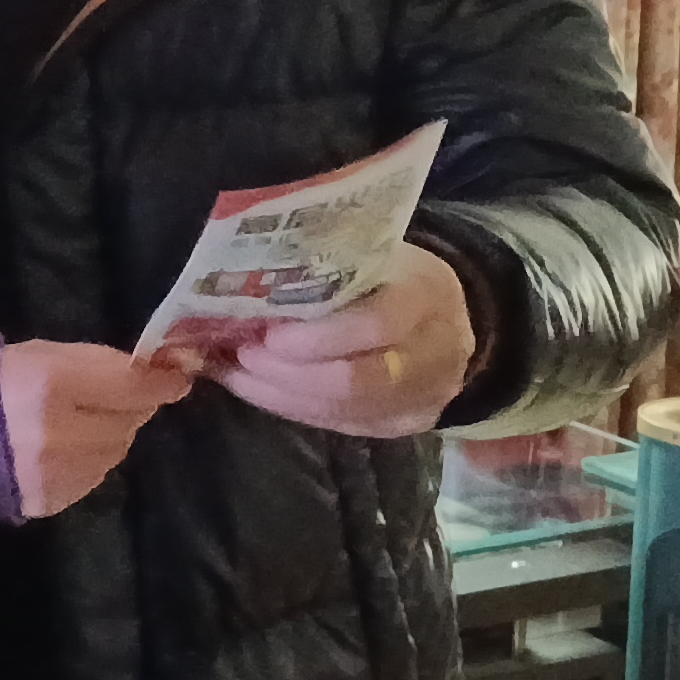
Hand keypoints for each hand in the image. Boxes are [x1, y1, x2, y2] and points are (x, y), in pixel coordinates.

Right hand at [0, 341, 195, 517]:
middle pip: (130, 421)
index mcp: (54, 385)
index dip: (160, 381)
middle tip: (111, 396)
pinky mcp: (53, 501)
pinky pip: (94, 476)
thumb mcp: (40, 354)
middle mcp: (62, 434)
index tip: (177, 376)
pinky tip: (63, 448)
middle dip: (130, 407)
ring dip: (111, 434)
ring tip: (78, 422)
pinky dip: (90, 460)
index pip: (132, 385)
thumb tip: (152, 372)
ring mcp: (58, 474)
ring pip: (116, 451)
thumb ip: (96, 362)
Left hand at [218, 244, 472, 439]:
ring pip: (340, 411)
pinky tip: (253, 387)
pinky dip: (287, 406)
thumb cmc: (395, 275)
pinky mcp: (397, 426)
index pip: (376, 326)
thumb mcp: (373, 253)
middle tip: (242, 353)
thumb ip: (326, 269)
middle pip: (354, 381)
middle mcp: (433, 357)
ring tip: (234, 370)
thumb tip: (250, 277)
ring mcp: (420, 400)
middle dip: (287, 372)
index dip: (318, 338)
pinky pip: (336, 424)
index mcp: (427, 297)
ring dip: (278, 393)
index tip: (269, 334)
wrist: (445, 318)